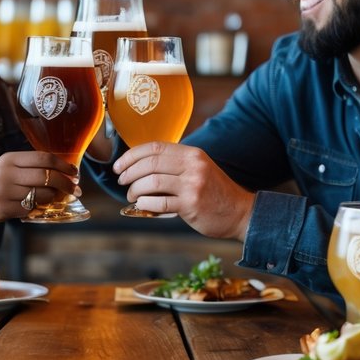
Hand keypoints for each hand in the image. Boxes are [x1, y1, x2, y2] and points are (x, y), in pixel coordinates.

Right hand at [0, 151, 78, 225]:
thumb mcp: (9, 169)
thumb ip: (31, 168)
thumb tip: (65, 172)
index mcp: (10, 159)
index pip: (43, 158)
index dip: (62, 165)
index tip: (75, 172)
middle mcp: (6, 173)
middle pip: (45, 175)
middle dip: (64, 183)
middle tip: (75, 189)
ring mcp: (3, 191)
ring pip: (40, 194)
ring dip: (54, 197)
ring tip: (58, 198)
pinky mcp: (3, 208)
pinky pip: (31, 209)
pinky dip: (40, 208)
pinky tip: (42, 207)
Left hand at [113, 142, 254, 239]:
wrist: (240, 212)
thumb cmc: (214, 192)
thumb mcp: (198, 169)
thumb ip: (175, 164)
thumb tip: (140, 165)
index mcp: (192, 154)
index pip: (155, 147)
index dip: (132, 155)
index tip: (119, 165)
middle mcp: (192, 166)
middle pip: (150, 164)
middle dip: (129, 172)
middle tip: (121, 180)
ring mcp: (192, 185)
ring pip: (152, 183)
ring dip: (135, 190)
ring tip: (131, 195)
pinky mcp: (191, 205)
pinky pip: (160, 203)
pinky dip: (145, 203)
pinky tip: (141, 204)